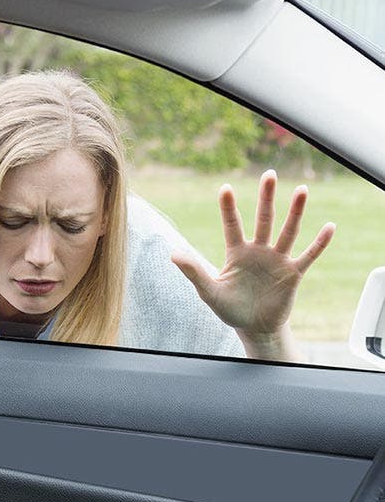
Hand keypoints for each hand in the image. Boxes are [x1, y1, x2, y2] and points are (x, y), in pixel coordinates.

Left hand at [171, 170, 335, 359]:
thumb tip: (173, 253)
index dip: (228, 208)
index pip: (232, 225)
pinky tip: (329, 227)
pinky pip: (308, 255)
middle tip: (269, 174)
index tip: (225, 188)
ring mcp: (277, 260)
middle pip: (263, 219)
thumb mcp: (209, 292)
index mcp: (237, 253)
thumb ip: (193, 271)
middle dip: (266, 198)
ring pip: (288, 231)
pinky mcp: (292, 273)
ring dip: (295, 212)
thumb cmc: (230, 309)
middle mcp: (258, 250)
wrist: (254, 328)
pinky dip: (319, 243)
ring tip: (301, 189)